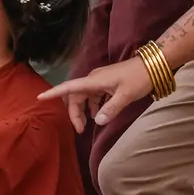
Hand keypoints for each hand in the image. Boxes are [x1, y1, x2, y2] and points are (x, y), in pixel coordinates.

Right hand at [38, 58, 152, 133]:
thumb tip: (96, 121)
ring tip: (88, 124)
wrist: (153, 65)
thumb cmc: (138, 78)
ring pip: (84, 97)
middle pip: (75, 96)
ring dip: (83, 110)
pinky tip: (98, 114)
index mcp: (93, 81)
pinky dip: (93, 106)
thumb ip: (111, 108)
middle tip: (80, 130)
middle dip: (74, 113)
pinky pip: (93, 96)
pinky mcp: (107, 83)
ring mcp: (100, 81)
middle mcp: (93, 80)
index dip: (53, 93)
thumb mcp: (125, 95)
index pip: (68, 87)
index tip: (40, 98)